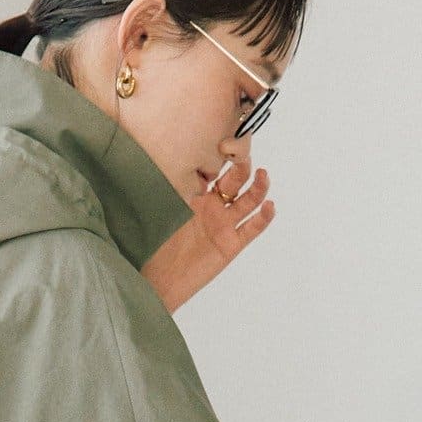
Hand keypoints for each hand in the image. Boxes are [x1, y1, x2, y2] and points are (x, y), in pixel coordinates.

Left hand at [139, 142, 274, 314]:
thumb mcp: (159, 208)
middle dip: (242, 166)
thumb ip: (171, 185)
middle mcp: (213, 207)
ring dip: (258, 187)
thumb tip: (168, 154)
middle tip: (242, 155)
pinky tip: (269, 205)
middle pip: (236, 181)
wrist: (156, 281)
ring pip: (248, 201)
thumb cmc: (152, 245)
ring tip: (263, 174)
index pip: (215, 169)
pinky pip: (252, 228)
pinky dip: (263, 217)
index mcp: (195, 195)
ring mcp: (224, 225)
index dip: (223, 156)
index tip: (224, 141)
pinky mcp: (231, 245)